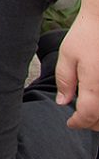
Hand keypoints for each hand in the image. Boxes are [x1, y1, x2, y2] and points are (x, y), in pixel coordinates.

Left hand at [58, 8, 98, 128]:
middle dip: (90, 124)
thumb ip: (65, 81)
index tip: (70, 124)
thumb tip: (63, 102)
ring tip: (91, 115)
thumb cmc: (87, 34)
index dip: (78, 123)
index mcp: (94, 85)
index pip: (87, 116)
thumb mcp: (67, 55)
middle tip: (79, 120)